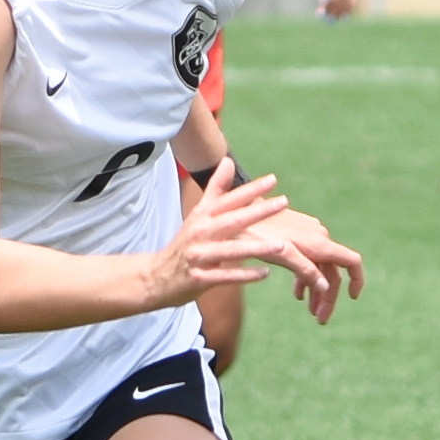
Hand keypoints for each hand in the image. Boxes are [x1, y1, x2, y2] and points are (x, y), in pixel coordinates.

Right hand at [155, 163, 366, 322]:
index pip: (229, 199)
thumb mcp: (198, 214)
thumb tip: (228, 161)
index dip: (250, 189)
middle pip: (232, 219)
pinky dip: (244, 275)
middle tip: (283, 202)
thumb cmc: (186, 244)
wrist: (156, 276)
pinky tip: (265, 273)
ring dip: (256, 247)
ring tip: (282, 245)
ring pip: (230, 249)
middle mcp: (200, 232)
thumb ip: (216, 189)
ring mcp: (198, 255)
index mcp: (202, 216)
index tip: (273, 180)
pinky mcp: (199, 278)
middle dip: (258, 211)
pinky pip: (225, 276)